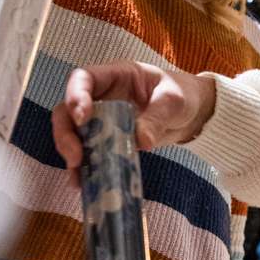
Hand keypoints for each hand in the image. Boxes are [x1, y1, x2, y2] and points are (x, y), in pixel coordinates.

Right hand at [51, 62, 216, 181]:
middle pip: (68, 109)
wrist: (193, 113)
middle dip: (66, 133)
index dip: (76, 96)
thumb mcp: (173, 101)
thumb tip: (142, 142)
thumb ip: (157, 117)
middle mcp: (102, 96)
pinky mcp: (106, 139)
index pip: (84, 78)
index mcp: (116, 75)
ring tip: (78, 176)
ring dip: (71, 154)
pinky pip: (88, 151)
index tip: (82, 119)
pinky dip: (84, 168)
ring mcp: (101, 118)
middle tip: (75, 157)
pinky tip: (84, 183)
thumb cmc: (183, 95)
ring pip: (73, 133)